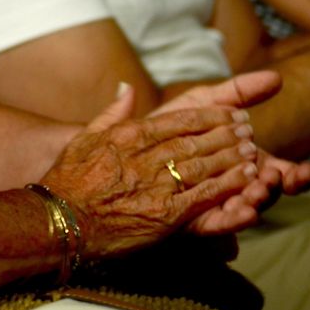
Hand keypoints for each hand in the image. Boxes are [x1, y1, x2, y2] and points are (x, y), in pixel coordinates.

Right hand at [39, 85, 267, 257]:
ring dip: (231, 157)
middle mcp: (145, 157)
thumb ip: (111, 112)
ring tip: (252, 151)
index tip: (230, 113)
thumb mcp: (85, 138)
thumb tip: (127, 88)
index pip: (178, 121)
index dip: (209, 116)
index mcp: (129, 136)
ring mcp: (156, 186)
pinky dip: (227, 186)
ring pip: (203, 166)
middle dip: (225, 134)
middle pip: (195, 141)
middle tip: (248, 129)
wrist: (57, 221)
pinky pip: (203, 197)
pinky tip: (245, 181)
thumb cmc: (66, 181)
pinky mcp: (164, 215)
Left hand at [154, 72, 309, 209]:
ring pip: (245, 208)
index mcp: (247, 163)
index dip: (299, 176)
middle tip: (274, 176)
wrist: (126, 149)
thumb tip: (277, 77)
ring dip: (256, 201)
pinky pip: (216, 224)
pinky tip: (243, 213)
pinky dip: (232, 221)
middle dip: (275, 187)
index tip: (307, 171)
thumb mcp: (204, 103)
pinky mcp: (192, 219)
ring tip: (258, 191)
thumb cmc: (169, 125)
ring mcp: (217, 204)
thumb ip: (239, 92)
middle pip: (267, 192)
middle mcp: (237, 186)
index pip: (283, 174)